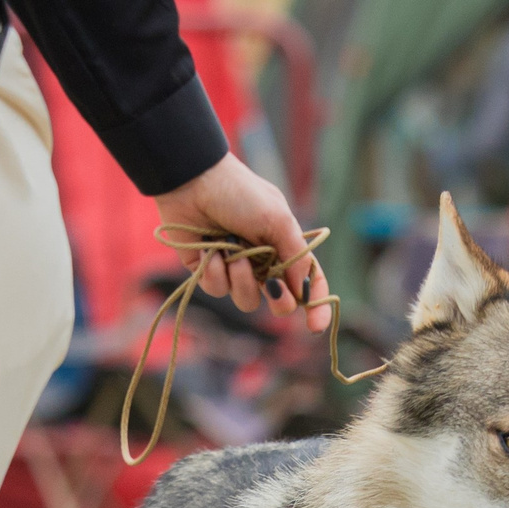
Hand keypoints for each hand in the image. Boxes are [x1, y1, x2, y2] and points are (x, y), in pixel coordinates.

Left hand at [151, 153, 331, 330]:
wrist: (193, 181)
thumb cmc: (240, 194)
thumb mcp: (278, 219)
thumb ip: (296, 257)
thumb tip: (305, 291)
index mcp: (284, 246)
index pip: (307, 281)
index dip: (315, 305)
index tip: (315, 326)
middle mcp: (262, 261)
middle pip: (279, 301)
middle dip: (278, 300)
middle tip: (272, 289)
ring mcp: (235, 268)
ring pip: (247, 301)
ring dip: (241, 279)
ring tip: (232, 252)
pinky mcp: (207, 271)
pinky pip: (217, 290)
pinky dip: (215, 271)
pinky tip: (209, 249)